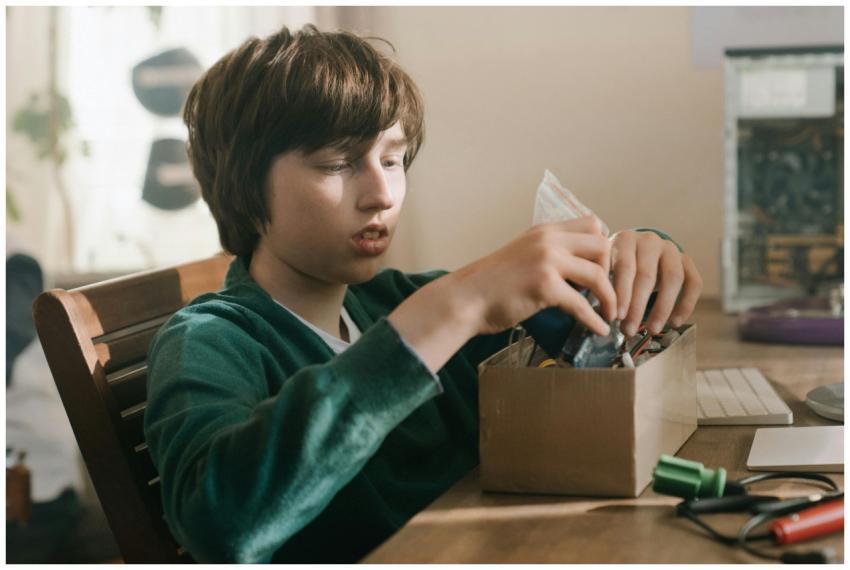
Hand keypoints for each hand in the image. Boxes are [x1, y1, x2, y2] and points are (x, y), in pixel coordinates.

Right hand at [451, 215, 616, 336]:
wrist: (465, 299)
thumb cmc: (491, 284)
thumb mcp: (523, 256)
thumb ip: (548, 255)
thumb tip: (577, 272)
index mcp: (544, 231)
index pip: (592, 224)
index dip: (603, 247)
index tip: (603, 268)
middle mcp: (548, 239)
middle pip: (602, 245)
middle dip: (611, 270)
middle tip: (608, 291)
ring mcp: (547, 261)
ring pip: (597, 274)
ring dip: (609, 298)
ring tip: (610, 314)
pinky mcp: (544, 285)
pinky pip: (582, 304)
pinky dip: (595, 319)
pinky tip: (599, 329)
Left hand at [610, 230, 702, 336]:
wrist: (635, 251)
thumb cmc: (613, 265)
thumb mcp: (604, 268)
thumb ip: (602, 284)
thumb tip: (600, 315)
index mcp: (625, 239)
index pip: (625, 266)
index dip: (622, 293)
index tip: (616, 317)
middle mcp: (649, 240)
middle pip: (647, 274)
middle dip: (637, 306)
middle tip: (629, 330)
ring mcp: (670, 249)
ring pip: (673, 278)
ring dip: (662, 307)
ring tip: (652, 329)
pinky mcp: (687, 260)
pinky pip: (693, 282)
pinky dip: (686, 304)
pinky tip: (674, 323)